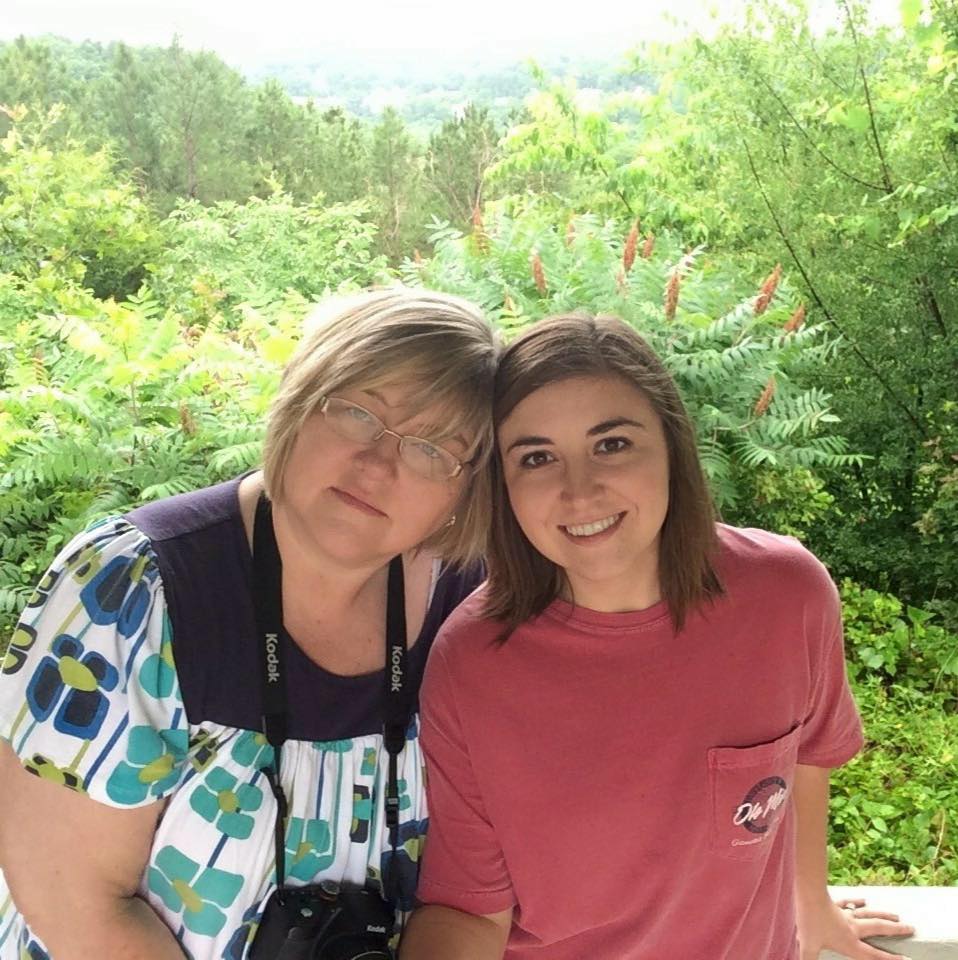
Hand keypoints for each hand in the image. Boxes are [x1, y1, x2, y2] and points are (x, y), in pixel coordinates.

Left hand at [797, 896, 914, 959]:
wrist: (806, 895)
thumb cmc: (807, 923)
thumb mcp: (807, 948)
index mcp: (849, 942)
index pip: (872, 955)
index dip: (890, 959)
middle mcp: (851, 928)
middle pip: (878, 929)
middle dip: (896, 930)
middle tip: (912, 928)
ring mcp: (844, 914)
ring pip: (869, 914)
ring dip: (883, 914)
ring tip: (897, 915)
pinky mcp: (835, 904)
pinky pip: (849, 903)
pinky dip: (857, 902)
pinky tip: (864, 900)